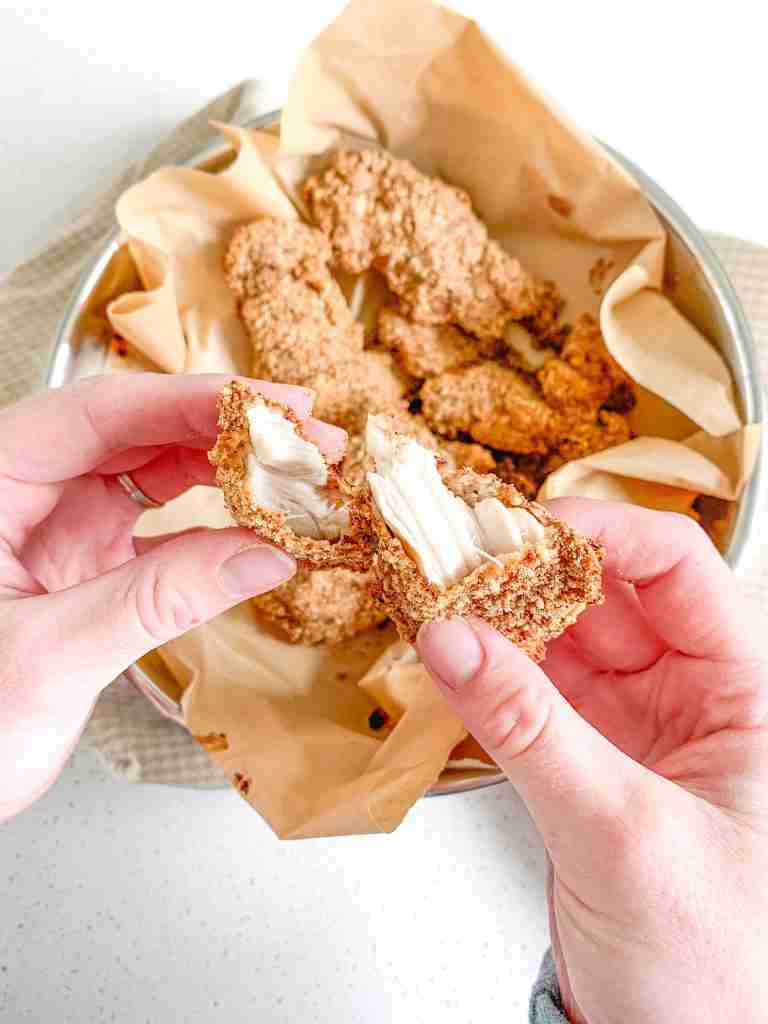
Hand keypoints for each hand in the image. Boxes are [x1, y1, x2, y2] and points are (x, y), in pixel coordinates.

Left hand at [0, 373, 344, 821]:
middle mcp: (23, 487)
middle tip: (307, 437)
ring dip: (225, 472)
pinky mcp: (77, 560)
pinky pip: (154, 526)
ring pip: (149, 472)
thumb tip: (265, 556)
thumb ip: (158, 600)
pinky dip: (208, 527)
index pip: (101, 413)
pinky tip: (256, 531)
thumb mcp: (51, 658)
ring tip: (296, 476)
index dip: (192, 399)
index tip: (271, 404)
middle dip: (226, 431)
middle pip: (136, 432)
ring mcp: (51, 523)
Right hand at [417, 500, 767, 1023]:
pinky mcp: (593, 753)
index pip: (678, 569)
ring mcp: (640, 723)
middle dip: (534, 571)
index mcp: (747, 694)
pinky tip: (455, 656)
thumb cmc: (716, 966)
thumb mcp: (618, 832)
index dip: (603, 531)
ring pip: (566, 636)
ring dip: (504, 617)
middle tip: (460, 560)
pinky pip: (538, 688)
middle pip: (610, 592)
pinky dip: (494, 670)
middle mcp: (696, 695)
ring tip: (441, 601)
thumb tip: (455, 639)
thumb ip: (527, 728)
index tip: (525, 527)